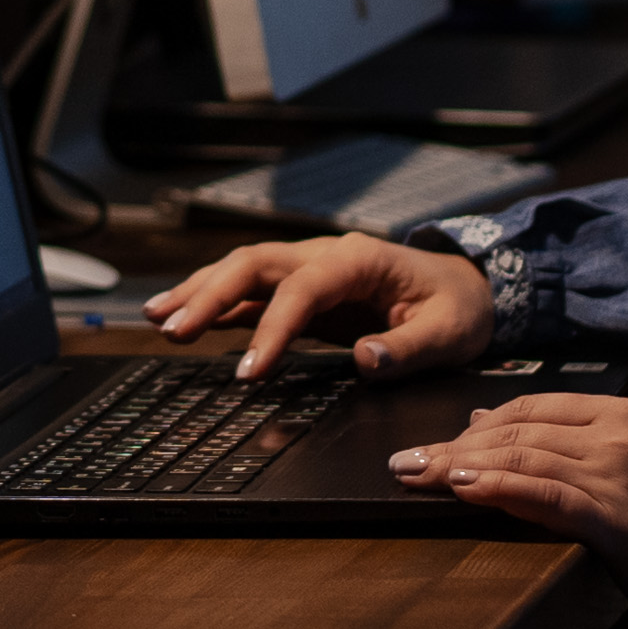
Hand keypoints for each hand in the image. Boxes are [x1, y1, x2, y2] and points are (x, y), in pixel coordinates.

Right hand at [144, 233, 495, 380]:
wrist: (469, 288)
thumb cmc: (459, 309)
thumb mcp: (449, 333)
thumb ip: (407, 349)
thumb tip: (364, 361)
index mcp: (360, 260)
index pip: (302, 290)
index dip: (271, 329)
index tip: (248, 372)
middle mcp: (327, 256)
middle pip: (255, 264)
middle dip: (208, 294)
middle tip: (171, 330)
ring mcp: (312, 269)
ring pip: (244, 270)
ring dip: (200, 291)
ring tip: (157, 318)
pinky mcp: (305, 290)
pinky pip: (254, 292)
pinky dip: (218, 304)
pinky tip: (185, 320)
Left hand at [397, 392, 627, 628]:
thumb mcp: (627, 472)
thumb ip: (564, 447)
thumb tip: (484, 423)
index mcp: (623, 416)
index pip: (530, 408)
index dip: (473, 427)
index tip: (429, 447)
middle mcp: (621, 434)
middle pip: (517, 430)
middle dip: (450, 448)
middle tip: (402, 463)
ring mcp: (621, 473)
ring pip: (523, 457)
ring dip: (458, 468)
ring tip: (412, 476)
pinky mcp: (620, 518)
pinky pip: (546, 494)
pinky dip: (498, 487)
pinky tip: (461, 488)